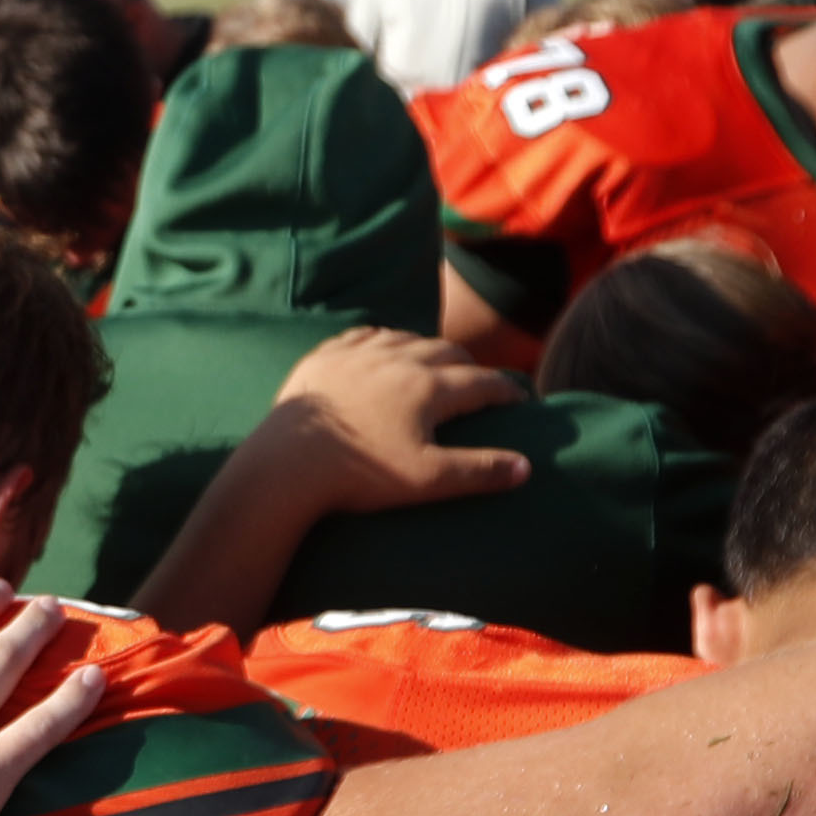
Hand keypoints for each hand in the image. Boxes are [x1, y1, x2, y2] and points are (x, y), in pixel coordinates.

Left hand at [249, 329, 530, 517]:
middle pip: (447, 351)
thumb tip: (526, 467)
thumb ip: (480, 471)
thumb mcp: (428, 480)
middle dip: (470, 365)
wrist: (289, 463)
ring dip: (427, 348)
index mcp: (429, 387)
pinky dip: (384, 340)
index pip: (482, 382)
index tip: (519, 399)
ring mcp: (359, 353)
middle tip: (479, 381)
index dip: (505, 391)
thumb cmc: (363, 475)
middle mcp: (399, 359)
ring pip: (406, 337)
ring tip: (435, 363)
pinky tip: (384, 348)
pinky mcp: (326, 356)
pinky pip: (364, 335)